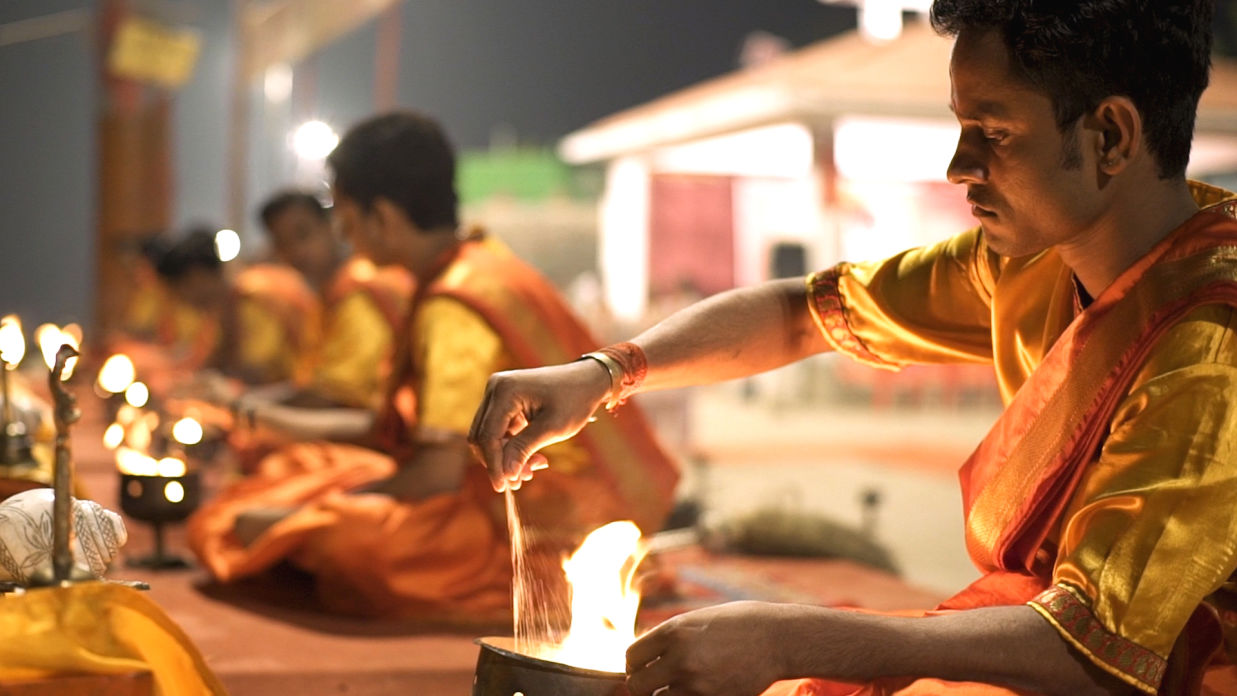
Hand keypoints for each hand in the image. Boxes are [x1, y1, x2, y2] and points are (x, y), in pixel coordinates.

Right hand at [468, 360, 610, 490]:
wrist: (587, 380)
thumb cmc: (574, 399)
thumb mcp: (552, 428)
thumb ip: (524, 449)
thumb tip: (505, 475)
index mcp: (505, 390)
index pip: (488, 435)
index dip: (494, 464)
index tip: (503, 487)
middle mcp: (496, 388)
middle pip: (482, 436)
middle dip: (500, 461)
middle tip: (523, 480)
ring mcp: (498, 393)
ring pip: (489, 435)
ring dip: (507, 456)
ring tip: (533, 469)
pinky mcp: (504, 401)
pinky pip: (499, 430)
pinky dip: (512, 447)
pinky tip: (534, 458)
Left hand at [625, 602, 790, 695]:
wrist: (777, 637)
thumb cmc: (739, 623)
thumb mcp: (698, 620)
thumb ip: (671, 637)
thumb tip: (646, 657)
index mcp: (674, 631)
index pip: (631, 657)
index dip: (634, 665)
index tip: (643, 668)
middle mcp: (680, 657)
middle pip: (637, 685)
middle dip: (642, 686)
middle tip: (654, 683)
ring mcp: (696, 682)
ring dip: (665, 695)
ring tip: (680, 685)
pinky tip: (699, 689)